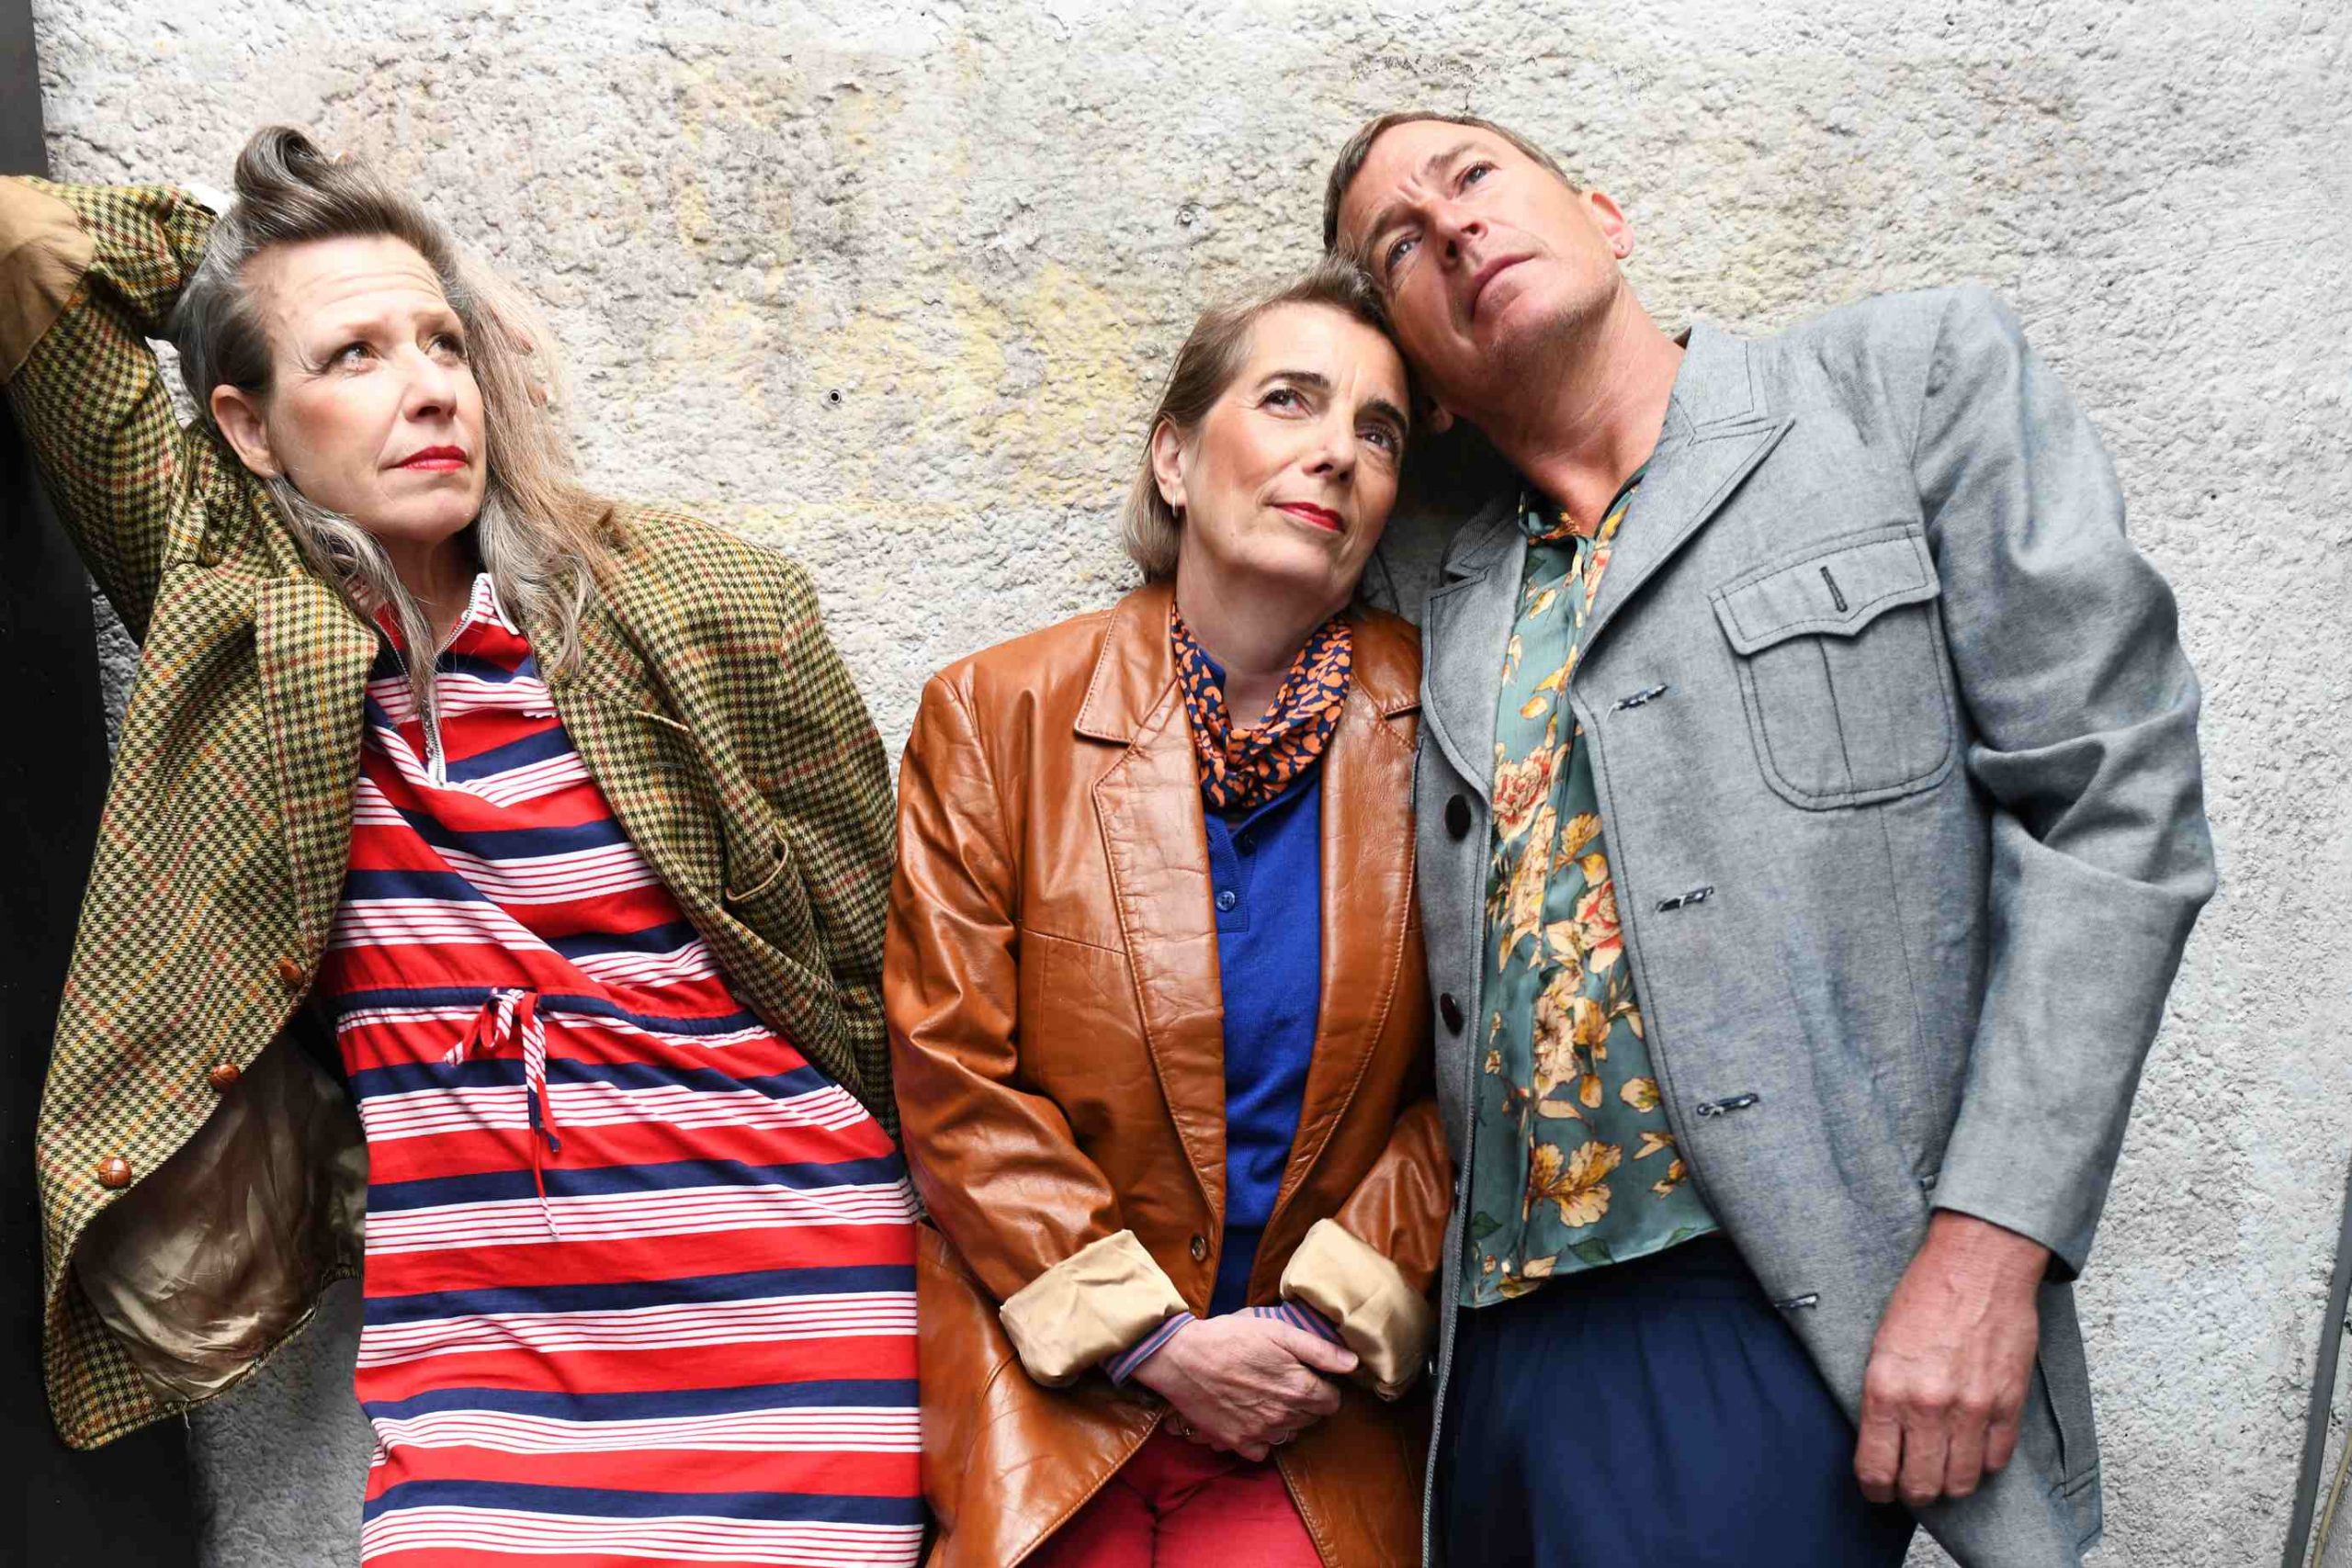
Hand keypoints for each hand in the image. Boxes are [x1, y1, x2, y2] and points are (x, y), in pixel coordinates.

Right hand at [1131, 1312, 1357, 1460]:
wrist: (1182, 1358)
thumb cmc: (1231, 1338)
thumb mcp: (1278, 1331)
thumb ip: (1319, 1350)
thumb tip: (1353, 1364)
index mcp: (1299, 1387)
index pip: (1332, 1402)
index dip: (1324, 1387)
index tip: (1308, 1375)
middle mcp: (1285, 1416)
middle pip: (1312, 1418)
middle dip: (1306, 1402)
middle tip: (1284, 1381)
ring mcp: (1261, 1432)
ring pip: (1290, 1433)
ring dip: (1285, 1418)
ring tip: (1264, 1395)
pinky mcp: (1239, 1442)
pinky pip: (1263, 1450)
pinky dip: (1261, 1437)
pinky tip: (1250, 1415)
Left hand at [1855, 1211, 2047, 1507]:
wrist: (1978, 1264)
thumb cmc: (1925, 1296)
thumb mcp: (1881, 1345)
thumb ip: (1882, 1398)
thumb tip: (1882, 1443)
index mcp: (1886, 1387)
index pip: (1876, 1467)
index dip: (1876, 1488)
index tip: (1878, 1490)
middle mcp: (1927, 1404)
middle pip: (1921, 1486)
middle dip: (1913, 1493)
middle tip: (1912, 1484)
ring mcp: (1972, 1407)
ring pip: (1962, 1482)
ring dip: (1951, 1483)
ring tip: (1943, 1469)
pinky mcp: (2008, 1403)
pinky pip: (1997, 1459)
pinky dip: (1985, 1462)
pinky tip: (1973, 1446)